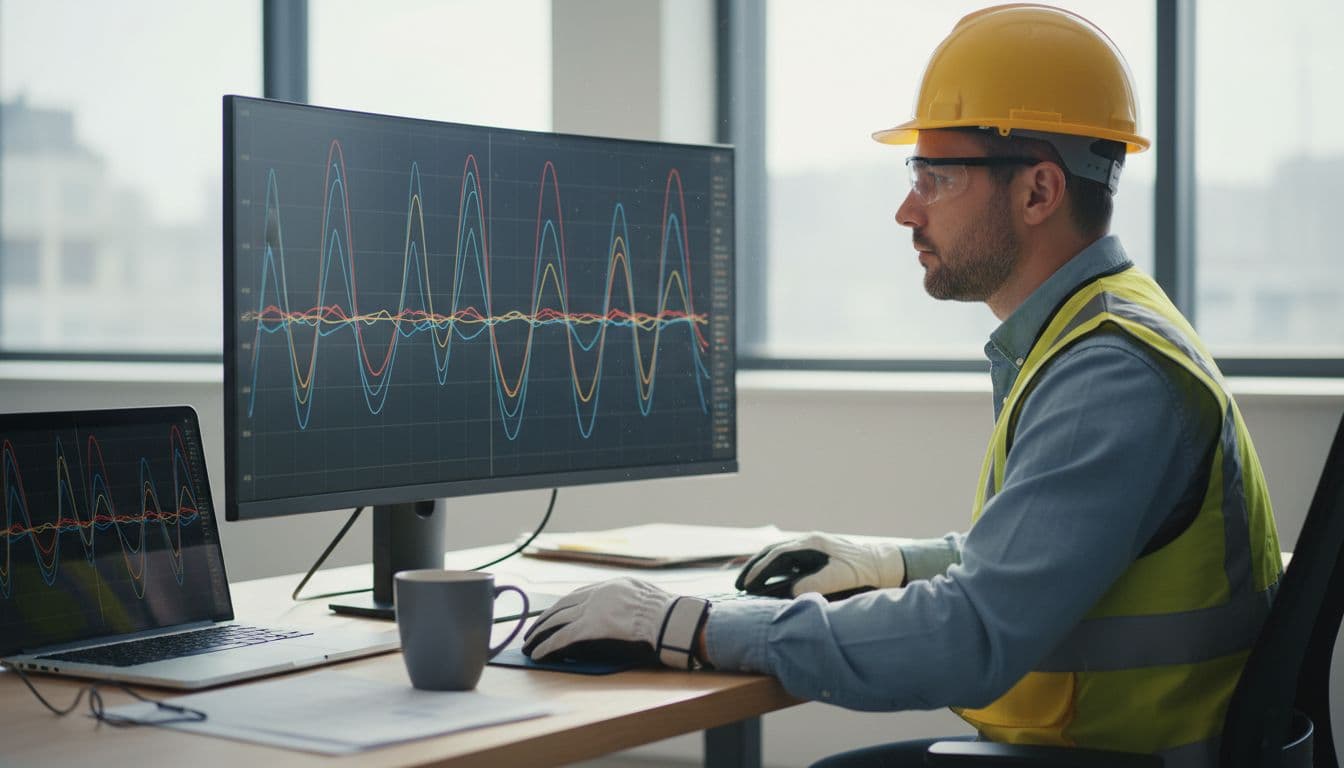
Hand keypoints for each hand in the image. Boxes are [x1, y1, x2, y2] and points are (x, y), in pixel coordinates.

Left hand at [522, 578, 709, 668]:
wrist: (669, 621)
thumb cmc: (666, 614)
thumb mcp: (644, 596)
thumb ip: (627, 600)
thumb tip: (620, 611)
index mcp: (610, 586)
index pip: (577, 596)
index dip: (561, 608)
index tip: (551, 616)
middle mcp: (597, 595)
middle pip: (561, 606)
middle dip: (544, 620)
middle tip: (532, 630)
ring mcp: (592, 611)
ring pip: (556, 621)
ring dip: (540, 634)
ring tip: (529, 644)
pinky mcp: (589, 630)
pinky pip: (561, 638)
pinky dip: (547, 646)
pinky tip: (538, 654)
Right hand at [735, 532, 905, 597]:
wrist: (883, 564)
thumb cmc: (864, 570)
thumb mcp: (840, 578)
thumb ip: (815, 584)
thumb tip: (791, 592)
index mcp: (812, 544)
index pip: (777, 555)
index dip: (759, 569)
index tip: (746, 583)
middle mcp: (808, 542)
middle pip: (772, 552)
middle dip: (753, 567)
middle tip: (738, 585)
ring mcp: (811, 548)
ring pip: (778, 555)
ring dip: (762, 568)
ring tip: (748, 583)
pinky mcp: (815, 555)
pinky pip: (788, 561)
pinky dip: (774, 570)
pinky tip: (769, 581)